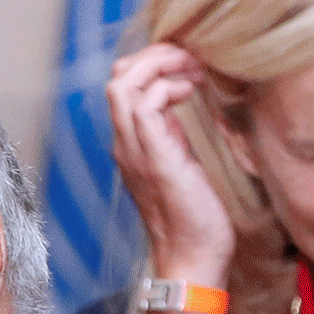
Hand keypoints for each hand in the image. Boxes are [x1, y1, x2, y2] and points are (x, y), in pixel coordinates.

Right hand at [105, 43, 236, 282]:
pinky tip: (192, 91)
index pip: (124, 86)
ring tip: (192, 69)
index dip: (153, 64)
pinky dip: (168, 86)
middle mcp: (126, 145)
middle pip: (118, 77)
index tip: (190, 67)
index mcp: (133, 145)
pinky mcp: (155, 157)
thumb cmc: (195, 218)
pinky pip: (145, 105)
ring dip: (160, 64)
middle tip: (190, 59)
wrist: (193, 258)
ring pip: (123, 84)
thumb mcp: (184, 165)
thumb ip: (175, 137)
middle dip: (155, 55)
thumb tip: (185, 107)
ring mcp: (135, 151)